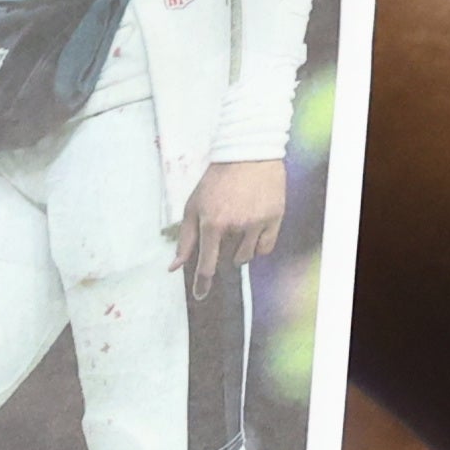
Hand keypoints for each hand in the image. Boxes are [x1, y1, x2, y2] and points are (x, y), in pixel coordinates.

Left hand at [181, 157, 288, 295]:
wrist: (248, 154)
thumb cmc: (216, 181)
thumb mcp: (194, 206)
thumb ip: (185, 239)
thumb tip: (174, 267)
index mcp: (211, 222)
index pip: (206, 264)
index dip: (202, 283)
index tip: (200, 295)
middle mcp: (235, 225)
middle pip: (229, 260)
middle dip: (224, 251)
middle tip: (225, 229)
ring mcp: (257, 222)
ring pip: (247, 256)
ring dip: (241, 249)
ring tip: (239, 226)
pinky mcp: (275, 218)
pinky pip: (266, 248)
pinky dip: (258, 245)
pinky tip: (254, 229)